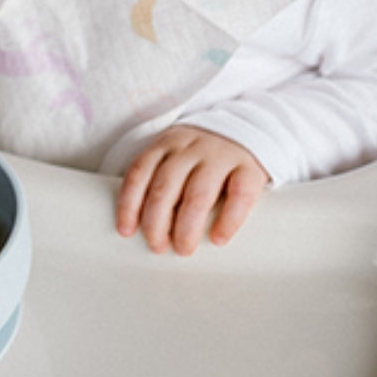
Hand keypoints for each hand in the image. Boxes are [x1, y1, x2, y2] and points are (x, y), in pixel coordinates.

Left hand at [116, 126, 269, 255]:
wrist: (249, 127)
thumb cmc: (203, 156)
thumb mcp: (176, 156)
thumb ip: (161, 181)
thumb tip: (145, 227)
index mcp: (166, 144)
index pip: (139, 172)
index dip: (129, 203)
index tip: (125, 231)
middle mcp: (190, 149)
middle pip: (165, 186)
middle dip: (156, 222)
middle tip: (157, 247)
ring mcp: (221, 156)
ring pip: (198, 194)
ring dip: (186, 226)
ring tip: (183, 249)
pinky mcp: (251, 168)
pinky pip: (239, 195)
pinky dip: (227, 220)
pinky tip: (218, 239)